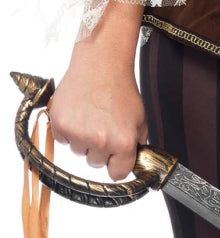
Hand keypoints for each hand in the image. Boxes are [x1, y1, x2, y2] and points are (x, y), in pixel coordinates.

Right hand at [49, 0, 146, 181]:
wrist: (101, 64)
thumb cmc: (121, 87)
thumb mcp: (140, 117)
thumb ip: (138, 142)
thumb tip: (134, 161)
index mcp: (123, 142)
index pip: (118, 174)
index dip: (118, 164)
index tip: (116, 158)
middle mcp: (100, 141)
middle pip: (96, 164)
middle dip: (100, 149)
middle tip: (104, 126)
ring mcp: (78, 134)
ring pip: (79, 152)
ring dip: (84, 139)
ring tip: (92, 115)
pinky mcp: (61, 125)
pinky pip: (63, 140)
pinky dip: (69, 130)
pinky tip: (79, 112)